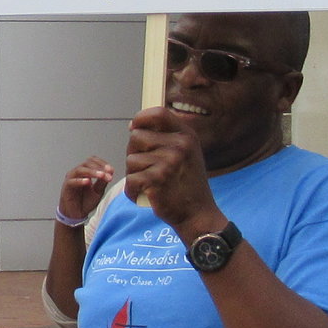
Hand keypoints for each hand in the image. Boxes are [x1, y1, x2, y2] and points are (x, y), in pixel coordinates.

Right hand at [58, 156, 114, 224]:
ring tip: (101, 176)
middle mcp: (77, 173)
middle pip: (87, 163)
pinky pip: (72, 181)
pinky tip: (88, 182)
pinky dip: (80, 180)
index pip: (92, 161)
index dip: (102, 163)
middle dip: (99, 168)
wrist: (76, 215)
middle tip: (108, 174)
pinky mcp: (66, 187)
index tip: (111, 170)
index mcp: (85, 172)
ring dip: (92, 172)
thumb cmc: (85, 202)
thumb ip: (102, 182)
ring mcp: (71, 179)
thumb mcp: (98, 191)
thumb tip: (109, 172)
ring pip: (80, 170)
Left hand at [123, 107, 217, 234]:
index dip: (141, 118)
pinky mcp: (157, 180)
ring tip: (150, 184)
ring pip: (130, 160)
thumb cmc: (187, 183)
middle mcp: (180, 145)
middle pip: (136, 137)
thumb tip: (132, 126)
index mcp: (187, 135)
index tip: (133, 127)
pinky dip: (132, 191)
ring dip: (134, 174)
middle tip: (147, 168)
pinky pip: (130, 180)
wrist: (197, 214)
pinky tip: (144, 195)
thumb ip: (165, 137)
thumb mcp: (186, 154)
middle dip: (134, 152)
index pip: (158, 113)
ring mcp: (169, 162)